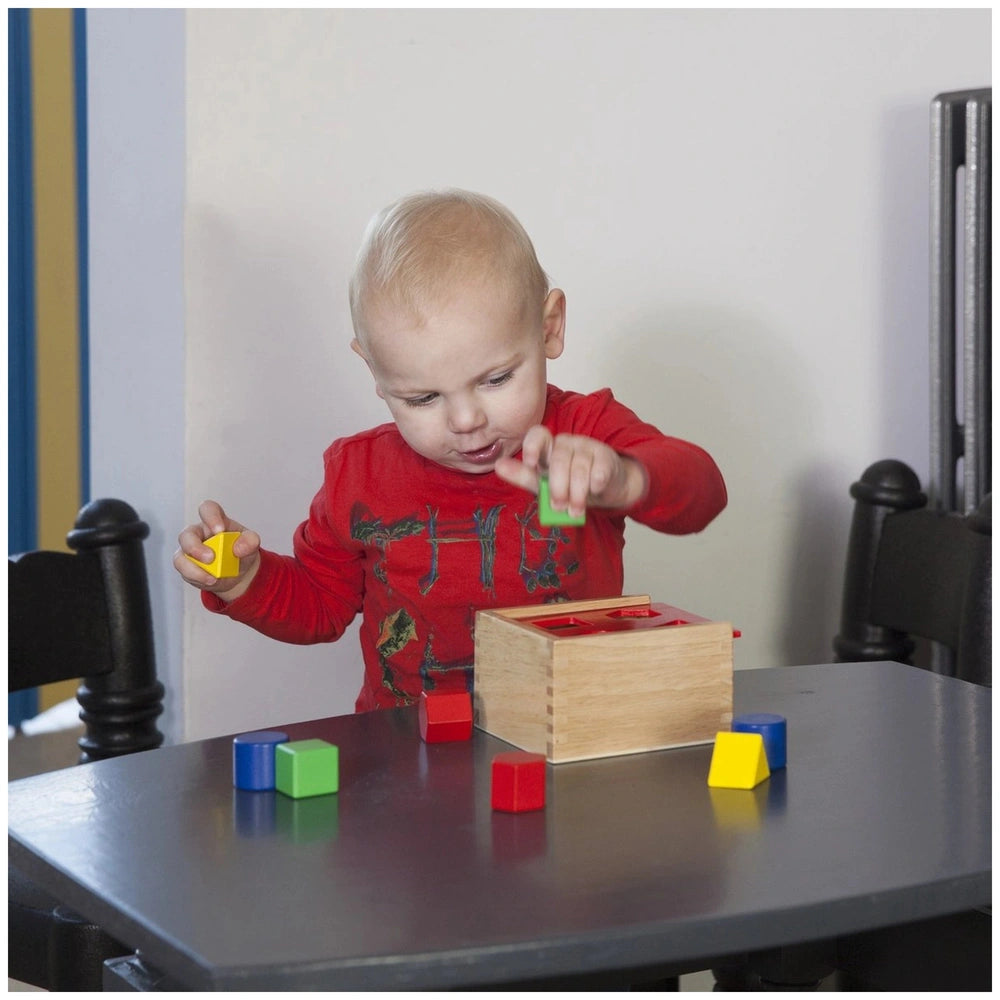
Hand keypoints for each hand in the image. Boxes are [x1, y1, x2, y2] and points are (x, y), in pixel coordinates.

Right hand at [173, 500, 261, 601]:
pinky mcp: (186, 566)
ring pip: (180, 557)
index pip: (207, 509)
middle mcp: (198, 533)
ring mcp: (189, 551)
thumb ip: (250, 541)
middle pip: (186, 535)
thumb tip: (238, 548)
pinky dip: (197, 578)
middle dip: (196, 548)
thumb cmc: (241, 550)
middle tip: (211, 558)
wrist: (238, 572)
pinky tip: (211, 581)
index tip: (219, 530)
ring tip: (213, 578)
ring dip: (195, 569)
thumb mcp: (251, 544)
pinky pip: (184, 571)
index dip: (210, 517)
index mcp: (215, 521)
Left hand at [495, 427, 647, 518]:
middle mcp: (566, 444)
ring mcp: (587, 447)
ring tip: (575, 510)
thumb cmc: (570, 485)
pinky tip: (594, 491)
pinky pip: (598, 471)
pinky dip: (595, 485)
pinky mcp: (606, 456)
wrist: (604, 490)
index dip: (533, 446)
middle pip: (558, 459)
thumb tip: (497, 465)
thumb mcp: (543, 484)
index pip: (538, 434)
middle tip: (558, 507)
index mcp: (548, 448)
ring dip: (577, 493)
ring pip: (578, 468)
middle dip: (558, 487)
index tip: (531, 464)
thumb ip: (522, 476)